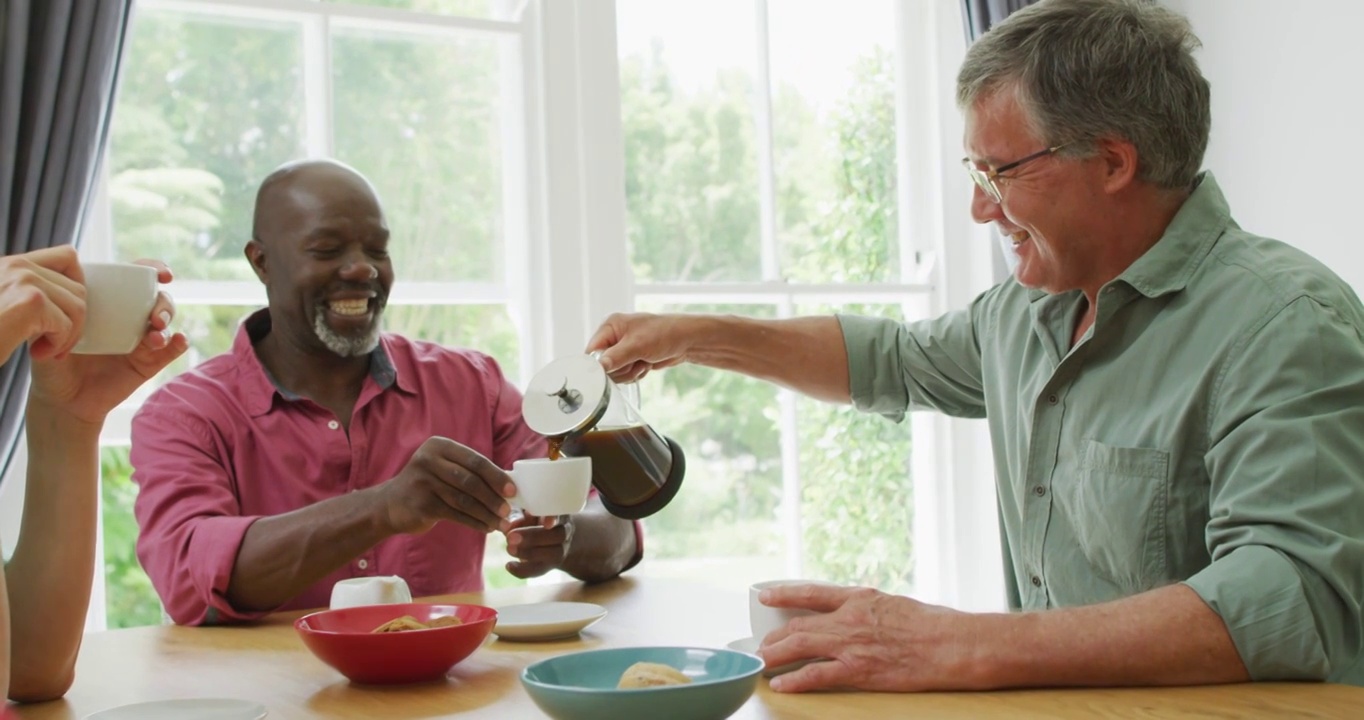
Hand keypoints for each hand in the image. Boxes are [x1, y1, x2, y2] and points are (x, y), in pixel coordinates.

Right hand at [0, 246, 86, 361]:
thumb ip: (20, 292)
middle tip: (53, 343)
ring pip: (78, 306)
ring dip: (67, 335)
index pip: (68, 257)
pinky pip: (67, 323)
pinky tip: (37, 354)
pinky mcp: (30, 302)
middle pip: (78, 286)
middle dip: (73, 320)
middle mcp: (15, 265)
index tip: (62, 316)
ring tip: (44, 350)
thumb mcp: (3, 304)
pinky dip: (58, 344)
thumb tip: (74, 293)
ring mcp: (23, 279)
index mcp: (7, 265)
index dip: (77, 288)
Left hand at [27, 259, 189, 424]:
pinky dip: (178, 343)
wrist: (61, 402)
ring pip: (167, 323)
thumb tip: (62, 290)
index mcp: (108, 304)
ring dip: (168, 322)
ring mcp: (141, 341)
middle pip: (158, 299)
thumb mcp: (48, 331)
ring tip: (155, 336)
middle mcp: (129, 319)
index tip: (161, 274)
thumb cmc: (52, 364)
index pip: (135, 279)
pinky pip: (171, 351)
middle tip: (155, 318)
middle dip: (164, 303)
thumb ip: (54, 310)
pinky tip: (178, 341)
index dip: (153, 270)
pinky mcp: (148, 363)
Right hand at [376, 437, 514, 534]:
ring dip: (486, 513)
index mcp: (439, 446)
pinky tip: (485, 528)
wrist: (390, 505)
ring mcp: (423, 482)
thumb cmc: (427, 485)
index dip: (496, 476)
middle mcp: (429, 460)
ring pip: (464, 500)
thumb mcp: (444, 469)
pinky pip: (455, 514)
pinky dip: (474, 522)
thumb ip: (470, 472)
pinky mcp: (421, 504)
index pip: (475, 460)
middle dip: (493, 497)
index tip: (512, 491)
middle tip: (508, 511)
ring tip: (500, 523)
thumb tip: (509, 485)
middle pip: (470, 480)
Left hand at [503, 514, 573, 577]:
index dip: (555, 519)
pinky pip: (540, 569)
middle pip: (559, 536)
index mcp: (560, 513)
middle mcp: (566, 530)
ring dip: (529, 553)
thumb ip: (518, 515)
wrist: (550, 536)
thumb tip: (509, 524)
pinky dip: (523, 570)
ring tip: (509, 549)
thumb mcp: (527, 511)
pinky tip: (509, 566)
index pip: (562, 515)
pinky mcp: (551, 565)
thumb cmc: (535, 517)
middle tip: (510, 537)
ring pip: (553, 554)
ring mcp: (561, 549)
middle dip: (534, 538)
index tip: (546, 523)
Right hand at [584, 312, 695, 382]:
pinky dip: (636, 373)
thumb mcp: (637, 345)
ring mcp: (622, 350)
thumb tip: (599, 367)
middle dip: (620, 368)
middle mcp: (613, 337)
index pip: (592, 350)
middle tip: (635, 360)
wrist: (686, 341)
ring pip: (614, 373)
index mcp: (610, 326)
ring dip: (630, 372)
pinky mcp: (631, 360)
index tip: (610, 370)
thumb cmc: (663, 333)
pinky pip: (625, 375)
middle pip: (602, 365)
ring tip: (643, 361)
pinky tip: (646, 364)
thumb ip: (616, 357)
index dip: (598, 364)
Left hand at [757, 583, 981, 692]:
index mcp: (860, 598)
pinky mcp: (859, 670)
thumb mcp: (895, 604)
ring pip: (799, 647)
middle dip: (775, 637)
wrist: (952, 643)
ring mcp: (852, 645)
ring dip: (776, 656)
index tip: (765, 595)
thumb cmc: (934, 625)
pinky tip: (782, 685)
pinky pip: (816, 675)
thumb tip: (856, 615)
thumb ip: (869, 609)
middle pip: (799, 626)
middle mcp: (849, 618)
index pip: (811, 592)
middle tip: (762, 646)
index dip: (784, 594)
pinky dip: (795, 680)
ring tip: (762, 663)